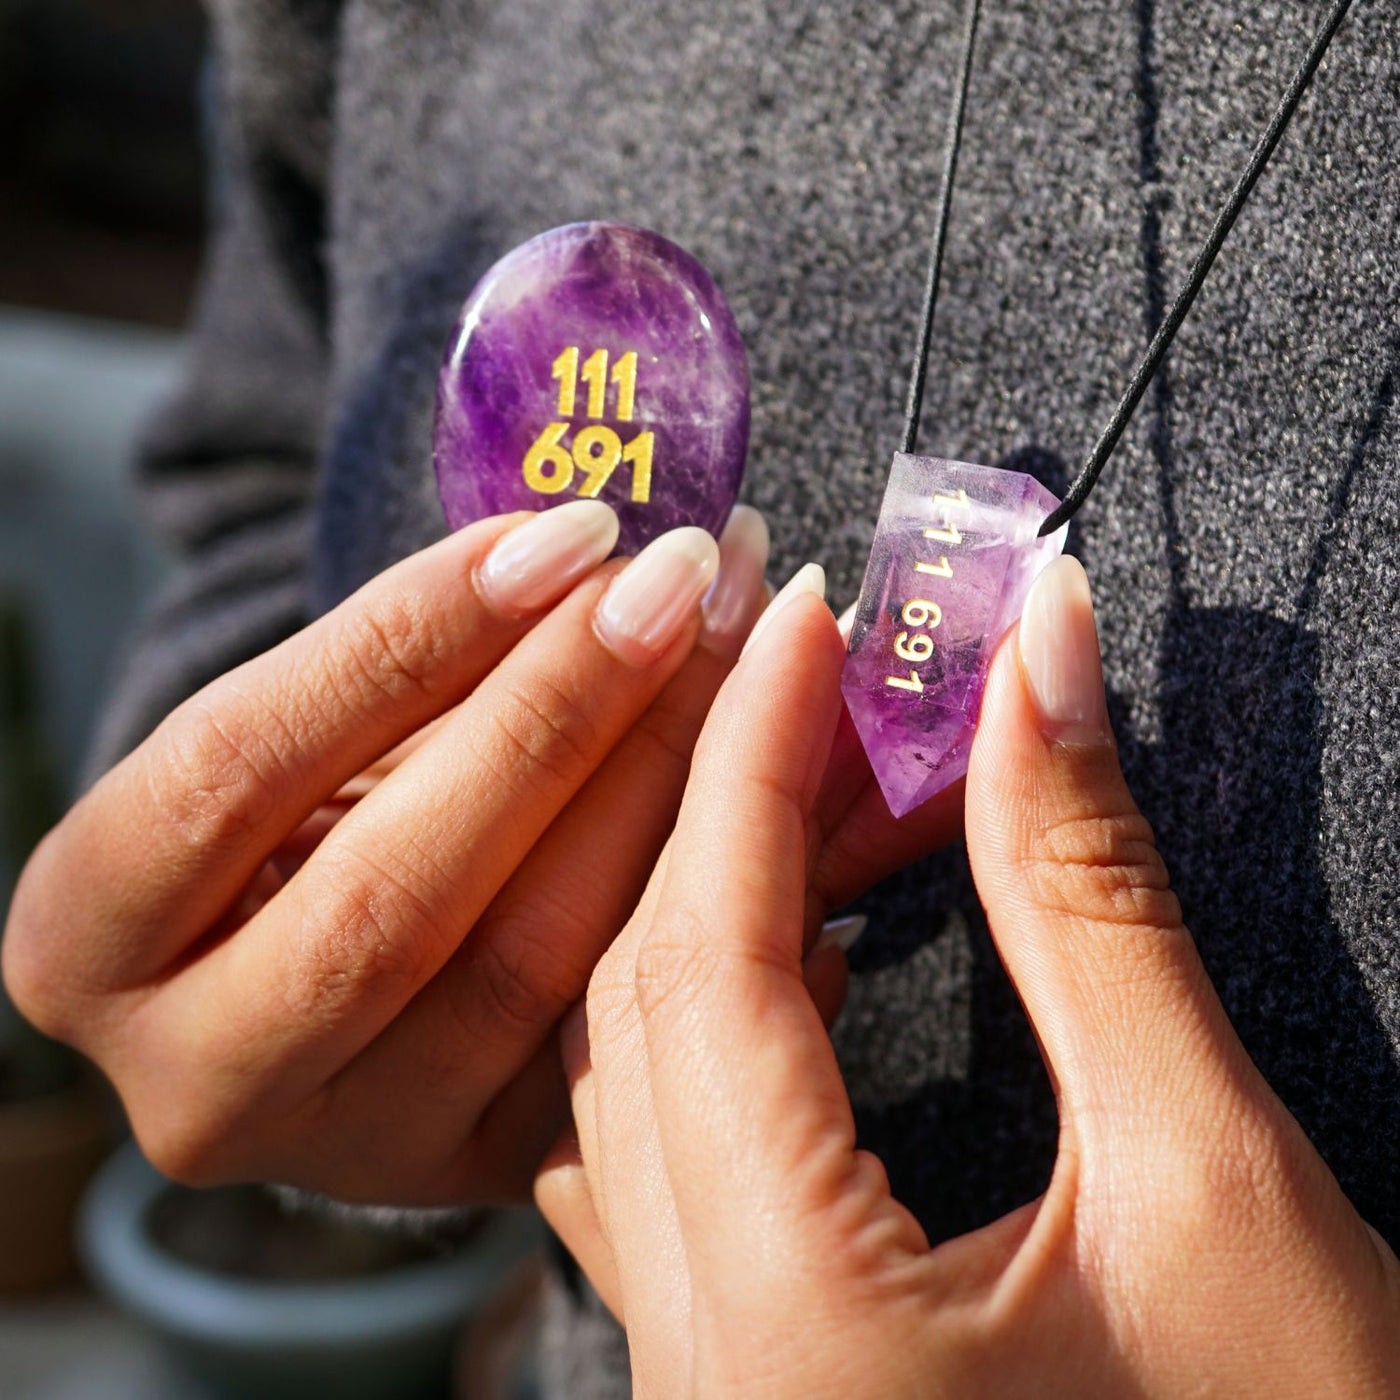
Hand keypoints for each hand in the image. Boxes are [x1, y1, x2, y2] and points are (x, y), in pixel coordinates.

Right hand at [5, 502, 766, 1201]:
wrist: (300, 958)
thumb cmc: (294, 807)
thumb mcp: (300, 731)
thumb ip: (413, 661)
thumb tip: (596, 553)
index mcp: (89, 934)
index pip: (243, 764)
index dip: (412, 634)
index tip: (572, 530)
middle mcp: (197, 1073)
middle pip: (392, 892)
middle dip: (561, 714)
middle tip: (687, 580)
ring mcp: (342, 1147)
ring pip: (516, 974)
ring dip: (657, 796)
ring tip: (748, 657)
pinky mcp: (466, 1171)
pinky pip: (607, 1045)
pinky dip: (707, 920)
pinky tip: (786, 809)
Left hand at [538, 558, 1399, 1397]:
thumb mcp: (1218, 1190)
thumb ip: (1093, 908)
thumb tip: (1042, 668)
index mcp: (790, 1333)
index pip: (706, 958)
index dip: (753, 756)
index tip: (805, 615)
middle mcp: (698, 1370)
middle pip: (642, 1007)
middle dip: (721, 807)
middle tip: (811, 670)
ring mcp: (705, 1382)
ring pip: (631, 1077)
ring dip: (710, 901)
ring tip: (806, 775)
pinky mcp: (748, 1379)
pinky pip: (660, 1153)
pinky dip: (712, 1014)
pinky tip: (789, 945)